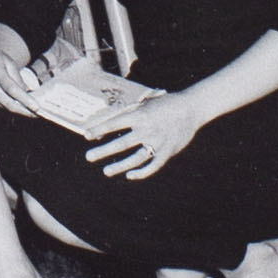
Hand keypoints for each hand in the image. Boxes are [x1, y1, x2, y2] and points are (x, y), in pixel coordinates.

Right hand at [0, 37, 40, 116]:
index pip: (12, 90)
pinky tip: (17, 105)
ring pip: (4, 107)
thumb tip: (28, 93)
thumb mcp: (8, 62)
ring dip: (18, 109)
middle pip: (8, 104)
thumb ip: (18, 78)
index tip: (37, 107)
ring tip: (31, 109)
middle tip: (38, 114)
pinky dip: (8, 106)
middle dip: (25, 111)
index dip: (25, 100)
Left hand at [83, 91, 202, 179]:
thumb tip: (109, 124)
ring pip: (135, 158)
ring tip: (106, 171)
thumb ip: (129, 112)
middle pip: (121, 143)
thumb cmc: (164, 104)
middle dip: (103, 151)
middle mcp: (147, 129)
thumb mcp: (145, 103)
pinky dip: (142, 172)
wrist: (191, 108)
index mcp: (139, 115)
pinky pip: (153, 165)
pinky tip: (130, 175)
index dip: (99, 130)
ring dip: (120, 166)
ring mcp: (158, 142)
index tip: (86, 135)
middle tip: (89, 157)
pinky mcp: (168, 151)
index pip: (114, 124)